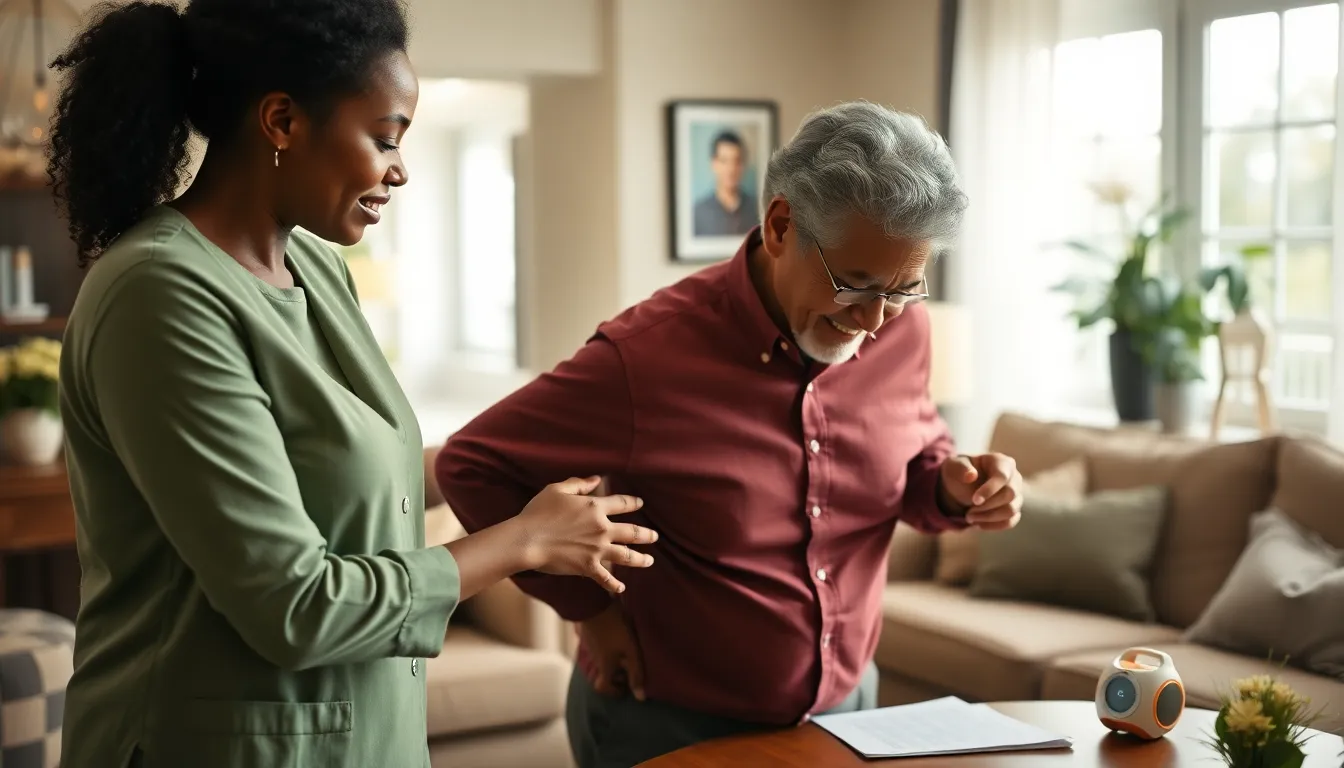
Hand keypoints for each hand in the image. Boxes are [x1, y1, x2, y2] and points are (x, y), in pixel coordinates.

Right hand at [517, 476, 657, 593]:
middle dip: (646, 535)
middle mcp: (601, 528)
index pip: (622, 503)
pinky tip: (622, 588)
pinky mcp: (588, 567)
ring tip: (650, 561)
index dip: (633, 503)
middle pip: (632, 532)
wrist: (527, 540)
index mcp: (595, 507)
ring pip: (627, 556)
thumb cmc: (538, 513)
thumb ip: (579, 484)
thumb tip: (596, 479)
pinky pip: (606, 578)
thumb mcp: (556, 490)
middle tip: (654, 536)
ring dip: (641, 559)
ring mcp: (597, 550)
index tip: (641, 504)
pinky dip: (615, 585)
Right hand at [578, 602, 646, 699]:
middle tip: (628, 667)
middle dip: (615, 676)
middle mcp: (595, 660)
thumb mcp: (631, 650)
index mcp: (605, 667)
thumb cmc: (615, 628)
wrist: (592, 604)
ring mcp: (590, 646)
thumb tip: (640, 698)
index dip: (614, 691)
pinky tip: (617, 637)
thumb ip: (636, 672)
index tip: (625, 687)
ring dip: (612, 661)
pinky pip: (598, 648)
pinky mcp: (589, 634)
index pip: (602, 688)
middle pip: (602, 674)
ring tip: (626, 651)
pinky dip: (608, 649)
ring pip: (601, 661)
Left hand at [938, 453, 1022, 530]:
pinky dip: (993, 525)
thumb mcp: (954, 466)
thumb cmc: (959, 472)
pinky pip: (1010, 521)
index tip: (974, 500)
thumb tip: (971, 476)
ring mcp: (1016, 494)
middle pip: (1010, 495)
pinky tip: (978, 524)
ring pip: (1011, 510)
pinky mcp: (1014, 509)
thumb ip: (960, 468)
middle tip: (968, 513)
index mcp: (1001, 462)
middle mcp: (1014, 477)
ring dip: (988, 517)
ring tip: (970, 517)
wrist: (960, 486)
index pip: (1002, 476)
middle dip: (987, 506)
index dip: (990, 490)